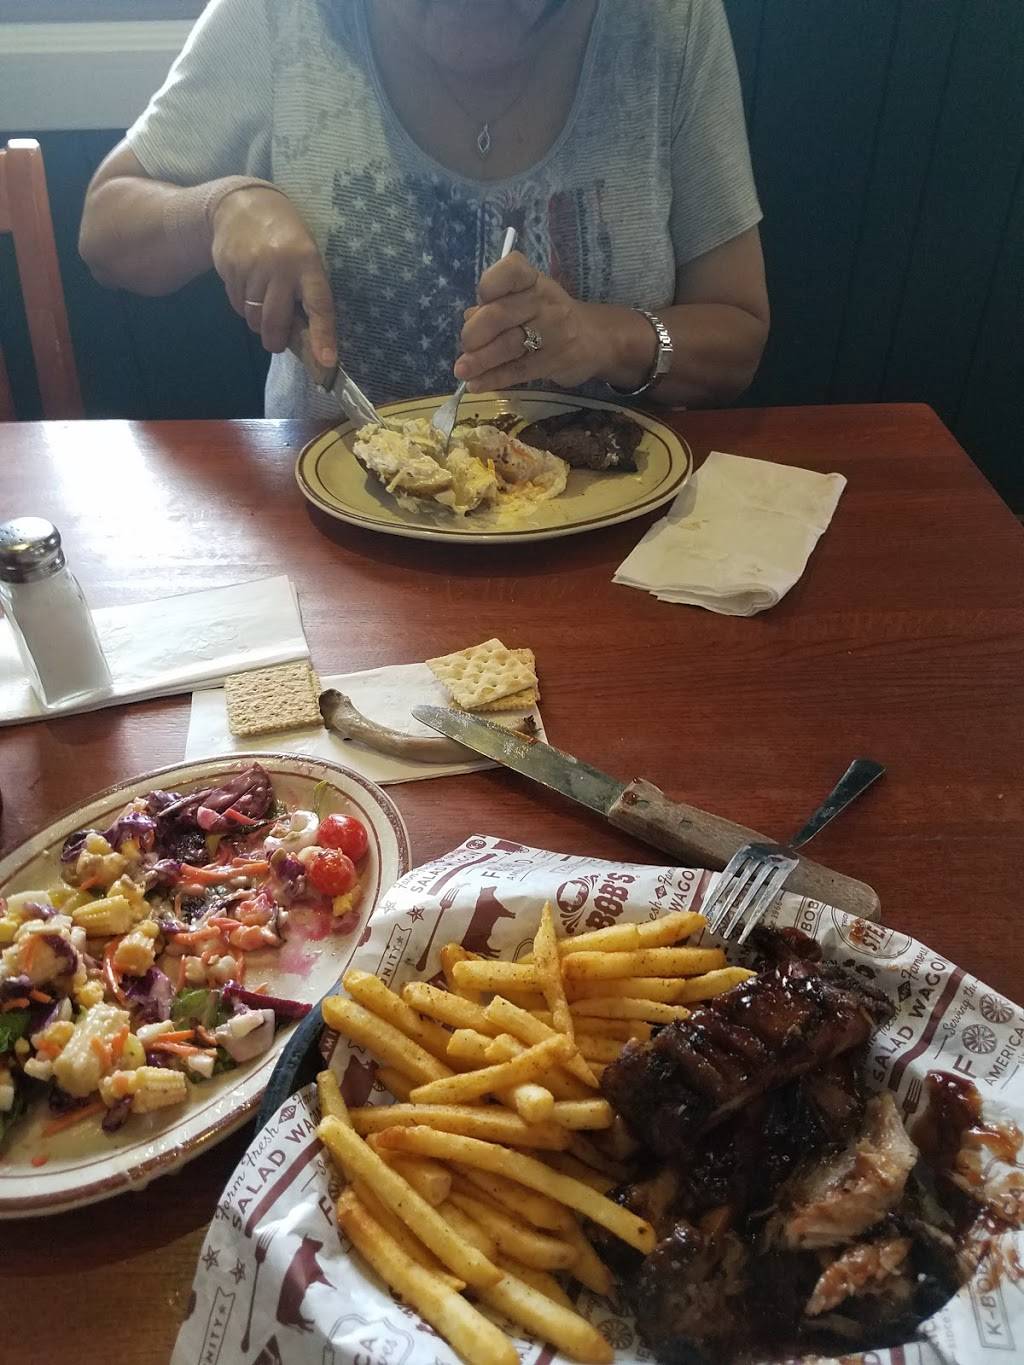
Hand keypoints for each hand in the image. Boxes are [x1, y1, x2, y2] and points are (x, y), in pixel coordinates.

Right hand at [211, 187, 335, 365]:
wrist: (242, 205)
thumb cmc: (285, 237)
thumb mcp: (306, 255)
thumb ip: (307, 291)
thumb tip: (307, 337)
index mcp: (307, 262)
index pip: (319, 305)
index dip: (323, 336)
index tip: (326, 361)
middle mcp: (279, 266)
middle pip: (276, 320)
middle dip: (276, 341)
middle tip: (277, 343)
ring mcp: (251, 266)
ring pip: (253, 316)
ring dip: (258, 322)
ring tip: (263, 307)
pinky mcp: (229, 268)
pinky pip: (237, 304)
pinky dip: (243, 307)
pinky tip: (248, 290)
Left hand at [454, 252, 609, 392]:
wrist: (595, 339)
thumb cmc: (549, 315)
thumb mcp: (526, 300)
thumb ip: (497, 306)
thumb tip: (468, 317)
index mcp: (533, 280)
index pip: (511, 270)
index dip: (489, 284)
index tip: (481, 299)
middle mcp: (544, 301)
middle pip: (501, 314)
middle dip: (474, 333)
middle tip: (465, 346)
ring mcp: (553, 331)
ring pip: (508, 345)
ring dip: (480, 361)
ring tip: (462, 371)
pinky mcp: (555, 361)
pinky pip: (518, 371)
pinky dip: (494, 379)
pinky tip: (477, 385)